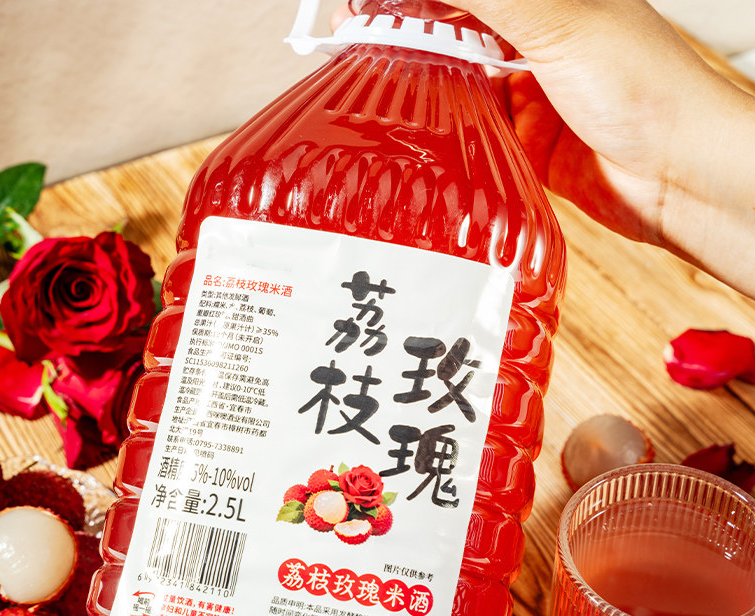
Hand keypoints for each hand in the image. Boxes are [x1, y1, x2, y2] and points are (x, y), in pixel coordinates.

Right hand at [336, 0, 754, 295]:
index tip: (364, 4)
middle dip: (406, 32)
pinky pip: (472, 131)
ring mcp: (530, 92)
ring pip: (459, 80)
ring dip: (423, 84)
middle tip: (356, 41)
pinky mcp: (525, 143)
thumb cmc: (646, 89)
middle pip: (455, 27)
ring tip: (378, 87)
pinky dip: (446, 131)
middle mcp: (537, 38)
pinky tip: (420, 130)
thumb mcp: (557, 22)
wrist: (680, 177)